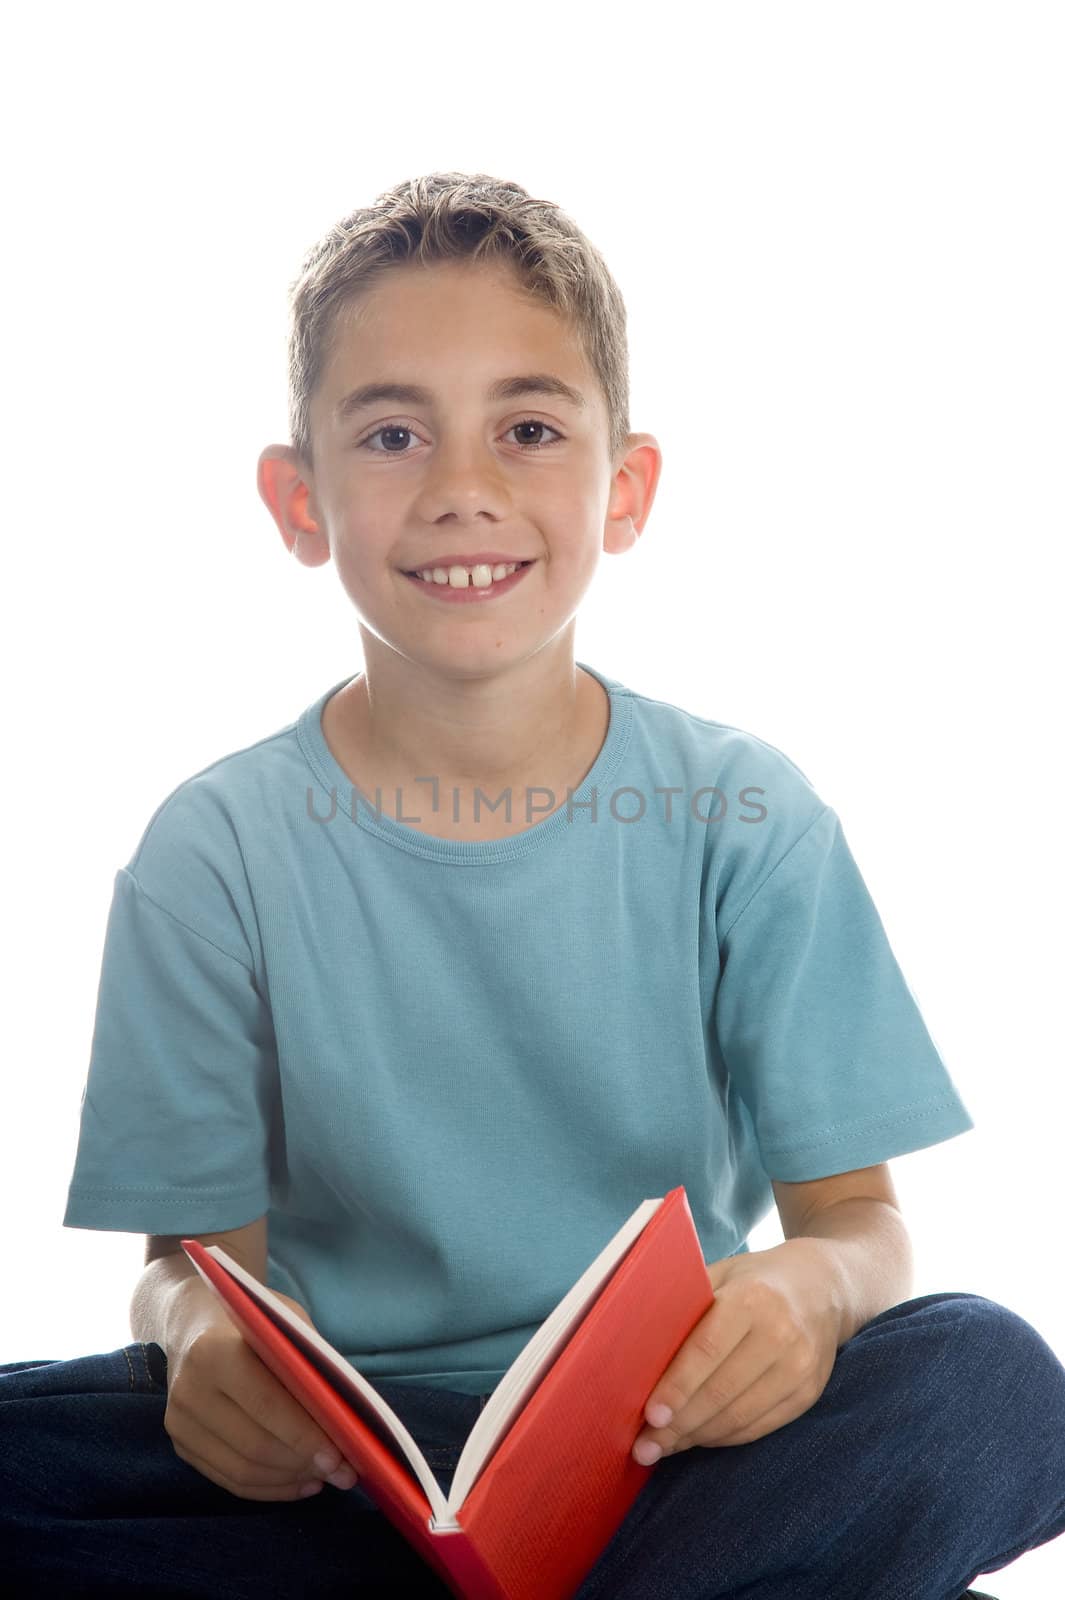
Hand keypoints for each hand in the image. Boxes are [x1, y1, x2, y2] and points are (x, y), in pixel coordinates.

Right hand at [164, 1284, 359, 1500]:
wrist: (193, 1320)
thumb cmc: (251, 1319)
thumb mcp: (284, 1323)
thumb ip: (307, 1366)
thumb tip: (344, 1421)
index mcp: (215, 1352)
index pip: (266, 1404)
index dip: (304, 1436)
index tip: (340, 1458)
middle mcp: (190, 1391)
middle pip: (254, 1446)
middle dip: (303, 1464)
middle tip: (342, 1474)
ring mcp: (180, 1422)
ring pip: (242, 1470)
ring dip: (289, 1480)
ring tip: (324, 1478)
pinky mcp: (180, 1445)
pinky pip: (228, 1479)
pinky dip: (268, 1487)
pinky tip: (297, 1482)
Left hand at [633, 1239, 843, 1463]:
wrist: (823, 1289)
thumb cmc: (755, 1281)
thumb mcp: (722, 1276)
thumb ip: (686, 1307)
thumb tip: (635, 1351)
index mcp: (752, 1298)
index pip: (708, 1350)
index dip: (677, 1386)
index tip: (650, 1415)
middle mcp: (781, 1334)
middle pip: (721, 1391)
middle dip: (678, 1424)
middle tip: (644, 1446)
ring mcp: (800, 1368)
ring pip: (739, 1416)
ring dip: (697, 1438)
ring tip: (663, 1447)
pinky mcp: (809, 1395)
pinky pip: (758, 1427)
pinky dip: (723, 1437)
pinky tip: (698, 1438)